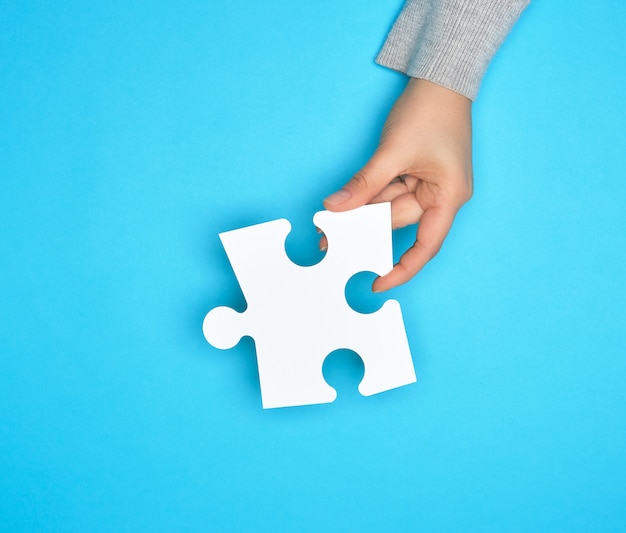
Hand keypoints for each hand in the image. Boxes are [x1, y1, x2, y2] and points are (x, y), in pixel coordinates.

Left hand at [323, 78, 472, 290]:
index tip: (377, 283)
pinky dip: (366, 197)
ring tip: (329, 226)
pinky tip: (343, 206)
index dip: (403, 268)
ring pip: (388, 207)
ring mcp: (426, 184)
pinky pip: (387, 191)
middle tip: (330, 243)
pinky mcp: (413, 174)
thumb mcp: (394, 151)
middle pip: (398, 222)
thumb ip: (365, 183)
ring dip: (360, 214)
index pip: (426, 245)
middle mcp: (440, 196)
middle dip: (364, 232)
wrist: (440, 77)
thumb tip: (336, 208)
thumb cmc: (431, 111)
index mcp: (448, 197)